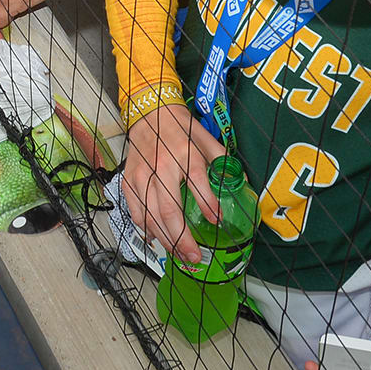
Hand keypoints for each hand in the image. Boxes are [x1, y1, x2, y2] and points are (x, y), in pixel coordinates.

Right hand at [120, 103, 225, 264]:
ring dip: (165, 240)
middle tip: (194, 256)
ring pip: (151, 216)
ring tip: (178, 254)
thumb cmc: (179, 127)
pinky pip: (136, 211)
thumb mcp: (206, 138)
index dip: (208, 206)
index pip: (198, 183)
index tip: (217, 222)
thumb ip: (223, 161)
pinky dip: (146, 229)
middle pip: (170, 210)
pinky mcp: (129, 180)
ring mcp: (142, 175)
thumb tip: (242, 183)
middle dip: (183, 239)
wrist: (149, 113)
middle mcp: (162, 166)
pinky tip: (157, 238)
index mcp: (185, 154)